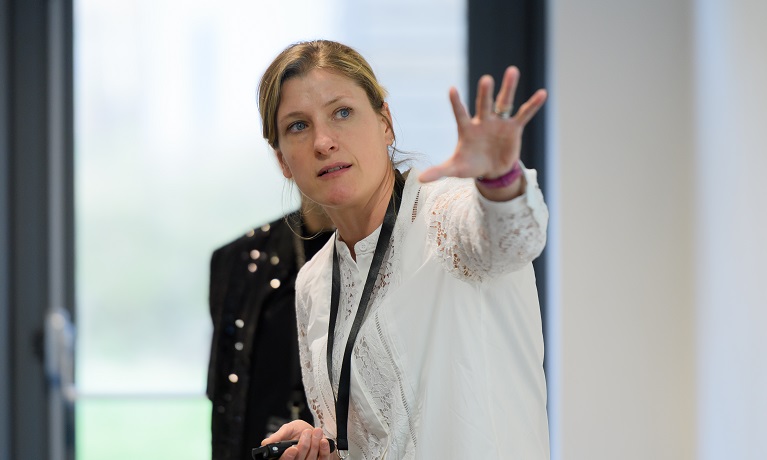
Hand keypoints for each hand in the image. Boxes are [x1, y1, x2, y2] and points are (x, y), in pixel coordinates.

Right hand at [261, 420, 332, 459]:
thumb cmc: (300, 431)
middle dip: (303, 447)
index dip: (287, 457)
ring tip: (315, 431)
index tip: (293, 448)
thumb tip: (265, 443)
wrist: (315, 432)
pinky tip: (323, 441)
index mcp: (284, 456)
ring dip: (314, 444)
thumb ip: (278, 436)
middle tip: (306, 434)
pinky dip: (324, 450)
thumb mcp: (288, 430)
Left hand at [419, 66, 546, 185]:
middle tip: (486, 79)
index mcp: (467, 128)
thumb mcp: (455, 169)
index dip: (456, 103)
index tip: (451, 89)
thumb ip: (439, 171)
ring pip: (503, 102)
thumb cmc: (470, 165)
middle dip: (485, 93)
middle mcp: (483, 121)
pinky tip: (543, 93)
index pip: (460, 113)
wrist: (491, 171)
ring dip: (508, 88)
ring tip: (512, 71)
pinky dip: (533, 105)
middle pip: (483, 104)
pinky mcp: (513, 128)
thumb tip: (419, 179)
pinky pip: (524, 114)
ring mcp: (499, 122)